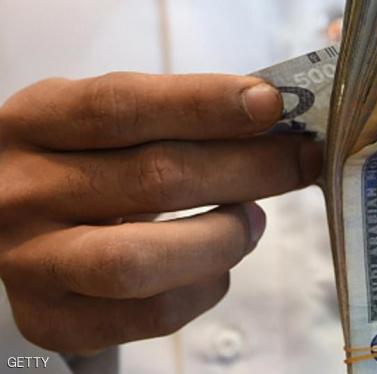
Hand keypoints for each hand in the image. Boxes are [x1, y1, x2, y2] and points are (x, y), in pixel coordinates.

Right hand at [0, 73, 320, 352]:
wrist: (17, 233)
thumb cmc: (84, 166)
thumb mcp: (105, 127)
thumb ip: (174, 118)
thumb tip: (274, 121)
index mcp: (35, 121)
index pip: (122, 106)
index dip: (204, 103)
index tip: (270, 103)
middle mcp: (20, 191)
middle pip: (153, 178)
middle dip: (249, 167)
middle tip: (302, 160)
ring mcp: (29, 262)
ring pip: (144, 259)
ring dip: (225, 237)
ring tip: (254, 219)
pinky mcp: (52, 321)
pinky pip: (150, 314)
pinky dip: (206, 287)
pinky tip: (219, 265)